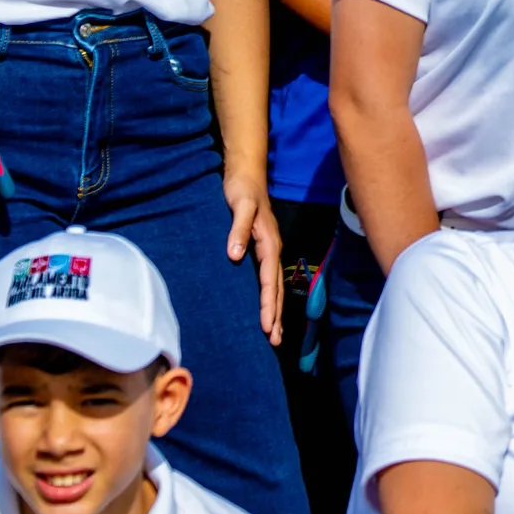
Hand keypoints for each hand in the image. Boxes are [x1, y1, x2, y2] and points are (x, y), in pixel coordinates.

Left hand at [225, 165, 281, 339]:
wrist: (246, 173)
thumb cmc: (242, 188)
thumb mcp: (240, 205)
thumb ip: (239, 230)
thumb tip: (236, 256)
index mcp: (269, 243)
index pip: (269, 280)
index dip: (268, 304)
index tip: (266, 326)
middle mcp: (272, 249)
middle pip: (277, 288)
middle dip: (276, 315)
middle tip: (274, 340)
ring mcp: (269, 250)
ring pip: (275, 286)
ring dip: (275, 310)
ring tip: (274, 333)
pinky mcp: (262, 248)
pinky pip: (268, 278)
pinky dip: (270, 296)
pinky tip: (268, 307)